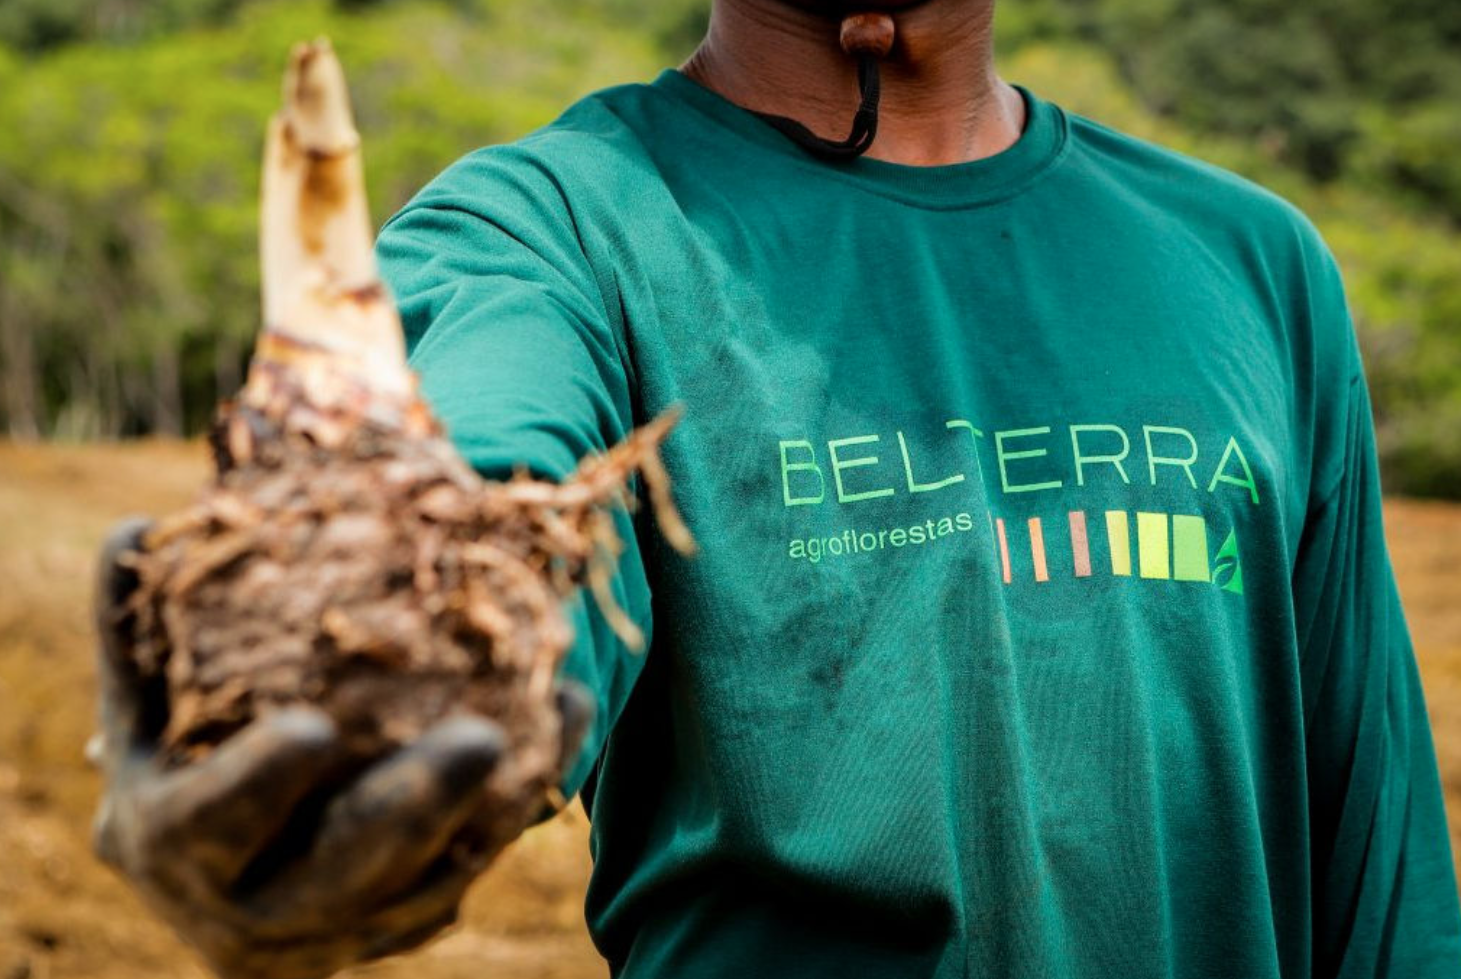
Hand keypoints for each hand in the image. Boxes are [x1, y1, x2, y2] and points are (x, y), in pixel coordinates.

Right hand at [90, 518, 592, 978]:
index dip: (258, 781)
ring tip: (556, 709)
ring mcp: (328, 934)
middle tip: (485, 738)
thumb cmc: (179, 757)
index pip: (210, 822)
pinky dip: (524, 798)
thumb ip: (136, 626)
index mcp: (170, 842)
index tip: (315, 728)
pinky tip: (565, 718)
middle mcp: (245, 910)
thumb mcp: (145, 701)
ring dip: (500, 802)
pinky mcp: (394, 929)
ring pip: (426, 882)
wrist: (216, 875)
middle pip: (339, 873)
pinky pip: (472, 869)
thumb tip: (131, 526)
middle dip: (415, 808)